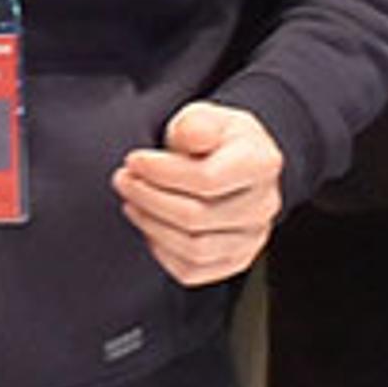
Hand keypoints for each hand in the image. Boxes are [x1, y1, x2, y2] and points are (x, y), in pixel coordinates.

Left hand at [114, 100, 286, 285]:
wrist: (229, 161)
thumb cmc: (213, 137)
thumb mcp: (204, 115)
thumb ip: (196, 123)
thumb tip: (191, 136)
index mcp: (262, 164)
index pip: (207, 179)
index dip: (162, 173)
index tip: (133, 160)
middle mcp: (264, 205)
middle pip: (197, 217)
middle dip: (149, 199)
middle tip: (123, 180)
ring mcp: (253, 237)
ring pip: (194, 249)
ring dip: (152, 226)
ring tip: (132, 202)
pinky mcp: (236, 260)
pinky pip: (193, 271)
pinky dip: (163, 252)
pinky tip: (150, 225)